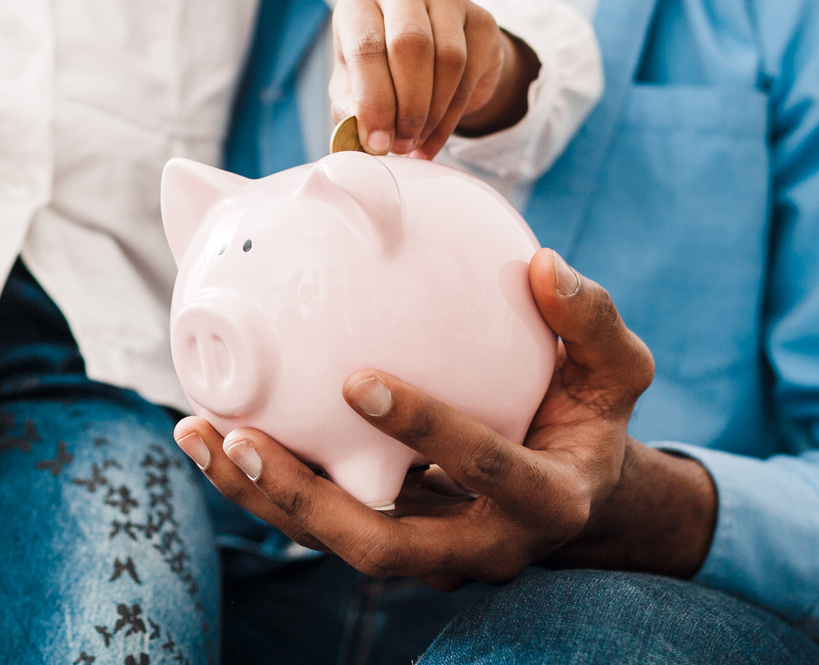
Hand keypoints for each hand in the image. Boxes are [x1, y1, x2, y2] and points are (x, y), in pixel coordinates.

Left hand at [172, 249, 716, 589]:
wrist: (581, 492)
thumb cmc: (592, 415)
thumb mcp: (617, 370)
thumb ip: (591, 321)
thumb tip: (542, 264)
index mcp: (548, 500)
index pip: (484, 469)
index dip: (425, 428)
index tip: (356, 379)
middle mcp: (483, 545)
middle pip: (384, 547)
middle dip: (307, 501)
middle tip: (243, 438)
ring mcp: (431, 554)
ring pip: (336, 544)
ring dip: (263, 497)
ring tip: (201, 434)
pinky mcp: (391, 542)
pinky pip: (320, 524)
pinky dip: (262, 487)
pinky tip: (210, 434)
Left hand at [328, 0, 539, 157]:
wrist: (430, 52)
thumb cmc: (379, 69)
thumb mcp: (352, 86)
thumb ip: (350, 106)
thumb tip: (360, 134)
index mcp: (358, 2)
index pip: (367, 46)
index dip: (374, 100)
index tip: (377, 142)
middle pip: (411, 45)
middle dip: (408, 106)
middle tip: (401, 144)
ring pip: (449, 59)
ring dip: (433, 113)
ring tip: (416, 141)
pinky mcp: (481, 18)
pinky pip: (473, 70)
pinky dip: (454, 114)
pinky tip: (436, 135)